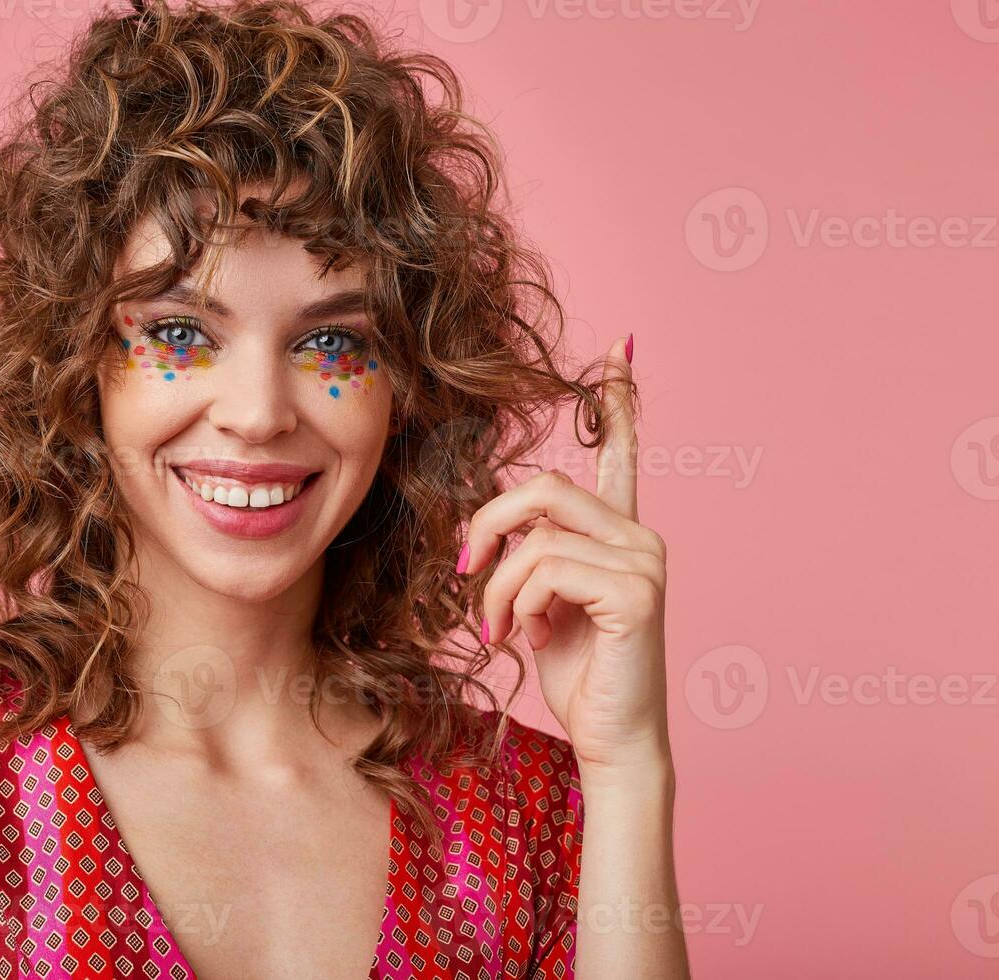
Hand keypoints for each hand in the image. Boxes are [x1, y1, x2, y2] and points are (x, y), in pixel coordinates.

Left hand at [458, 335, 670, 775]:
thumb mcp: (543, 602)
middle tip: (468, 577)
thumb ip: (534, 556)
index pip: (620, 453)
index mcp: (618, 532)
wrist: (612, 737)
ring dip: (497, 587)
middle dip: (487, 529)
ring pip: (536, 535)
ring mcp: (645, 560)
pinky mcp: (636, 592)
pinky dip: (519, 603)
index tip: (622, 347)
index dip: (620, 401)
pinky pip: (547, 568)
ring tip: (500, 628)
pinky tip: (530, 637)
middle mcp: (639, 535)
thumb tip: (500, 535)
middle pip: (543, 487)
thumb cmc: (578, 672)